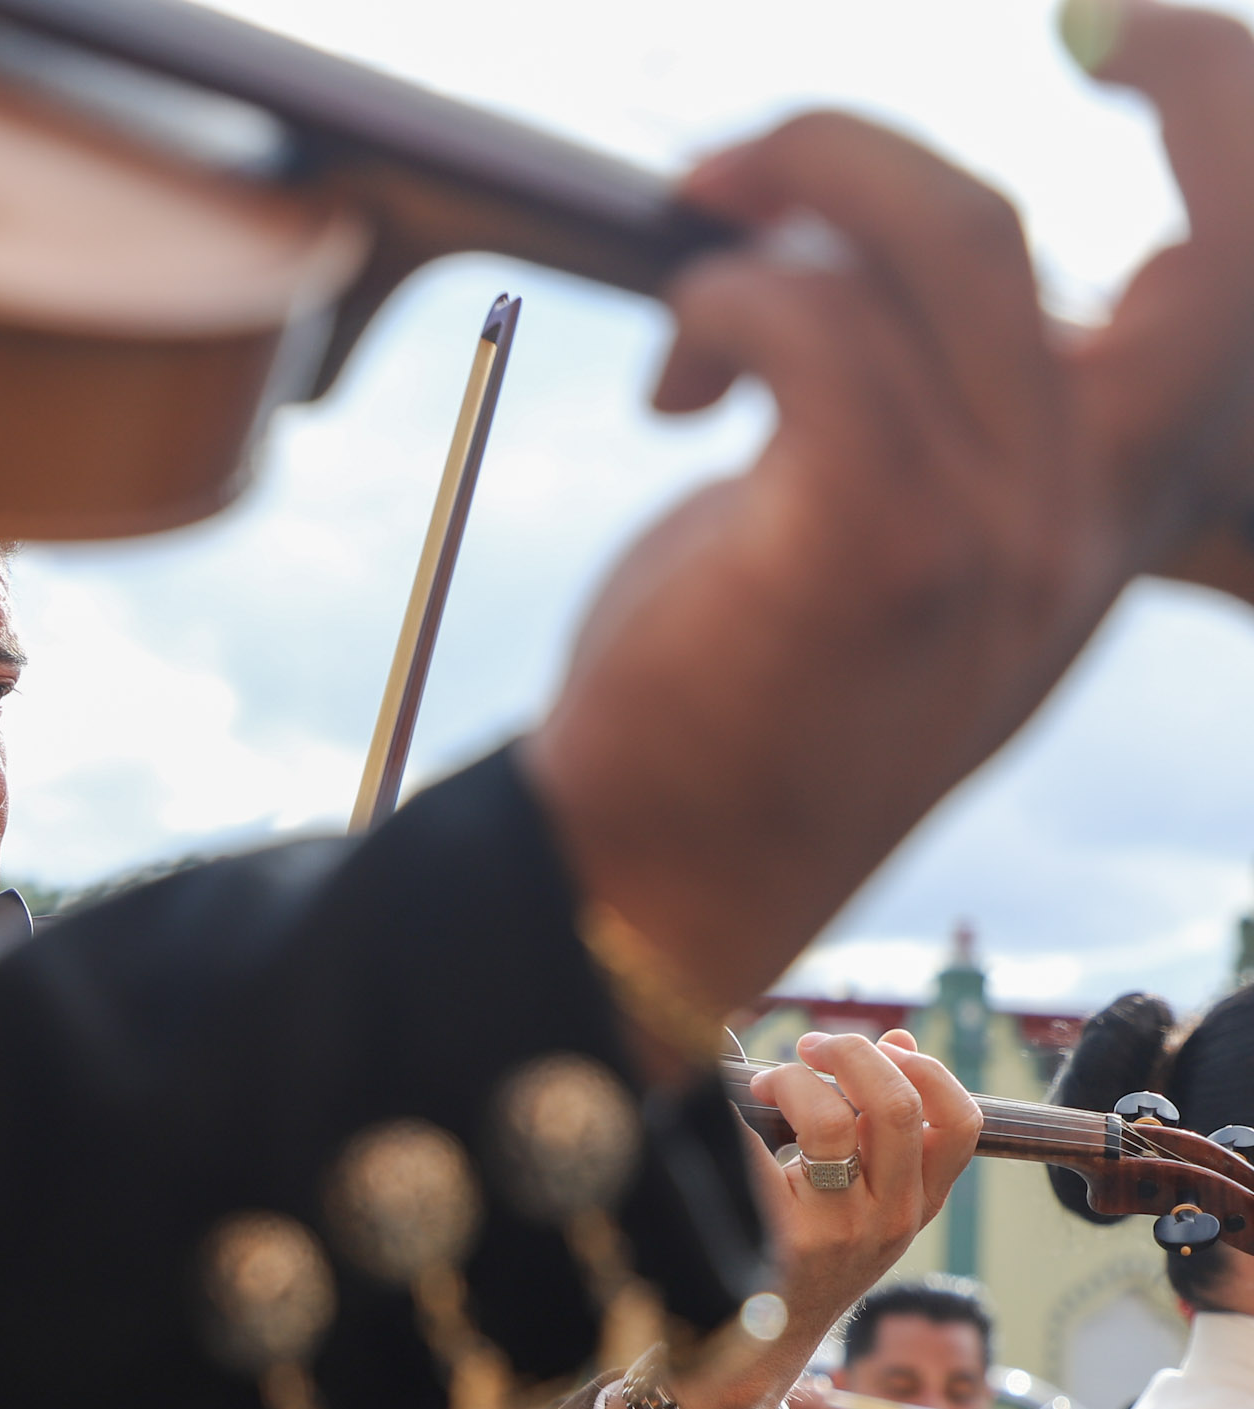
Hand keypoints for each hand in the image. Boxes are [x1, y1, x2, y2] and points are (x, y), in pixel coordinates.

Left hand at [524, 1, 1253, 1018]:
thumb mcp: (903, 533)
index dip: (1231, 121)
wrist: (666, 869)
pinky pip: (819, 327)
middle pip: (1198, 235)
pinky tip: (678, 379)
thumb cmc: (758, 682)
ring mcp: (1001, 536)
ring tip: (699, 255)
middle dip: (1140, 82)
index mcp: (1119, 503)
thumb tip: (862, 235)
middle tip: (942, 79)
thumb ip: (945, 402)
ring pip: (954, 243)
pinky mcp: (868, 548)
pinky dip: (731, 300)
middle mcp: (1096, 517)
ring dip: (800, 193)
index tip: (1120, 37)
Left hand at [608, 1030, 974, 1408]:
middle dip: (849, 1054)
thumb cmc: (804, 1257)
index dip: (925, 1067)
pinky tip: (717, 1117)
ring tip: (761, 1087)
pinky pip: (756, 1150)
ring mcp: (832, 1234)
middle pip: (895, 1107)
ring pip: (828, 1122)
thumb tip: (898, 1041)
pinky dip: (731, 1116)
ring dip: (790, 1081)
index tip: (882, 1044)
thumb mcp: (864, 1204)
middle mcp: (887, 1222)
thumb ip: (881, 1131)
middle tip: (808, 1047)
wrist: (751, 1348)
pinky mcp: (774, 1240)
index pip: (961, 1124)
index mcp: (917, 1207)